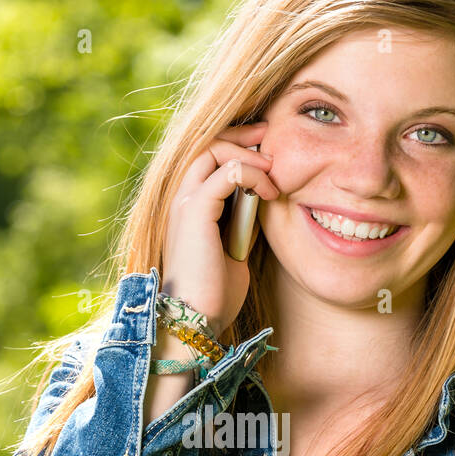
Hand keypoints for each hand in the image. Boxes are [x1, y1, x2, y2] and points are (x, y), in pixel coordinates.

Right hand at [163, 119, 278, 333]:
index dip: (234, 145)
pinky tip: (270, 192)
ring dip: (248, 152)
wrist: (195, 321)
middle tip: (270, 135)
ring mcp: (184, 202)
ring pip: (213, 150)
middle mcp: (180, 199)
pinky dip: (252, 174)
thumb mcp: (233, 253)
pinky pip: (227, 172)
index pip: (205, 157)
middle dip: (240, 134)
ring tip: (274, 168)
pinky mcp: (195, 211)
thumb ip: (240, 226)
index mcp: (187, 207)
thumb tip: (260, 208)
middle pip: (206, 143)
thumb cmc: (214, 296)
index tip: (265, 148)